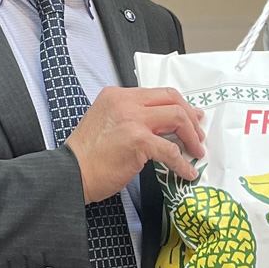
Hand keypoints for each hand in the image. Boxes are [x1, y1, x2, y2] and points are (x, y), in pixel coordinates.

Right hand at [64, 87, 204, 203]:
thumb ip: (129, 117)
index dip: (180, 105)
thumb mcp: (106, 122)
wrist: (70, 174)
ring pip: (177, 118)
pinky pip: (171, 151)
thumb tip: (160, 126)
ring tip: (196, 152)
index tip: (191, 117)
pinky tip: (186, 172)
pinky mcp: (138, 141)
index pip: (157, 93)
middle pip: (172, 99)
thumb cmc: (87, 156)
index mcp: (117, 95)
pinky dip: (183, 163)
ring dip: (191, 137)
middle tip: (198, 134)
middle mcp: (125, 102)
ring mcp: (133, 120)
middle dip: (190, 117)